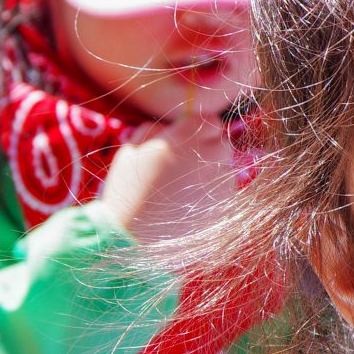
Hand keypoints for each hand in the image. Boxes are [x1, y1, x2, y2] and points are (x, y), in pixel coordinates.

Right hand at [98, 102, 238, 245]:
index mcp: (184, 137)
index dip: (201, 127)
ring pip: (225, 165)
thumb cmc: (128, 188)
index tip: (190, 137)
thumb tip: (174, 124)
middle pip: (221, 142)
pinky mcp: (224, 202)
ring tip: (186, 184)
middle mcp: (207, 155)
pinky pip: (225, 188)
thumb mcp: (132, 148)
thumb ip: (156, 129)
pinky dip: (213, 190)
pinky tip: (191, 200)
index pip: (212, 120)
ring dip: (211, 169)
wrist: (134, 233)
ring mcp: (218, 180)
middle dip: (207, 147)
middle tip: (186, 161)